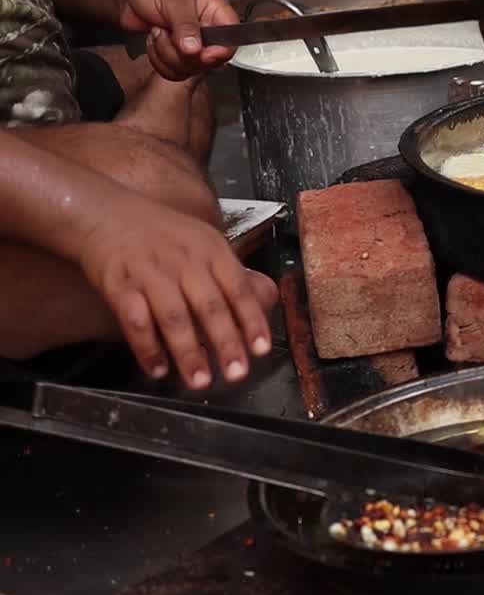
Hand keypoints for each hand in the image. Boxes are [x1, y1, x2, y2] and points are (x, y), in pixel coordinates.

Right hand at [78, 191, 277, 388]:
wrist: (106, 214)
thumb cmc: (162, 234)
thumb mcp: (204, 241)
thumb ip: (231, 273)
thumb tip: (265, 299)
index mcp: (211, 251)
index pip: (238, 289)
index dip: (252, 320)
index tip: (260, 349)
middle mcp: (184, 261)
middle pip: (209, 306)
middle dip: (225, 343)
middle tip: (236, 373)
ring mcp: (150, 273)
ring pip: (174, 317)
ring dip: (188, 352)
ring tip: (199, 380)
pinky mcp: (120, 285)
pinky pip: (135, 320)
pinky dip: (147, 347)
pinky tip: (158, 369)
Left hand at [115, 0, 238, 80]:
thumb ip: (186, 25)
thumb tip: (195, 48)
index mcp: (216, 12)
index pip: (231, 40)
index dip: (219, 51)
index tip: (201, 53)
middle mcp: (209, 32)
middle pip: (210, 61)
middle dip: (182, 52)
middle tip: (168, 32)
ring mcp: (194, 46)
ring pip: (190, 69)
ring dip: (166, 54)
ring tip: (159, 31)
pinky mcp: (179, 56)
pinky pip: (175, 73)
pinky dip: (158, 60)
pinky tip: (155, 40)